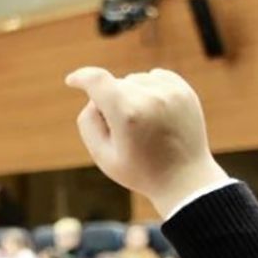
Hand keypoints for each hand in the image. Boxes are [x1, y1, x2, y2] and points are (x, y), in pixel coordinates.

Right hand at [65, 67, 228, 215]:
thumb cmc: (140, 171)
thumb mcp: (103, 156)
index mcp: (127, 114)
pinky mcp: (184, 90)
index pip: (97, 80)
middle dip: (110, 102)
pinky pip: (155, 77)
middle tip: (121, 132)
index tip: (72, 81)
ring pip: (134, 80)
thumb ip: (88, 123)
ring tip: (141, 125)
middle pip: (115, 85)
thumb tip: (94, 98)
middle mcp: (150, 97)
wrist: (185, 180)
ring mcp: (170, 92)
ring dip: (130, 96)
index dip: (81, 77)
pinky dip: (148, 90)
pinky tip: (153, 113)